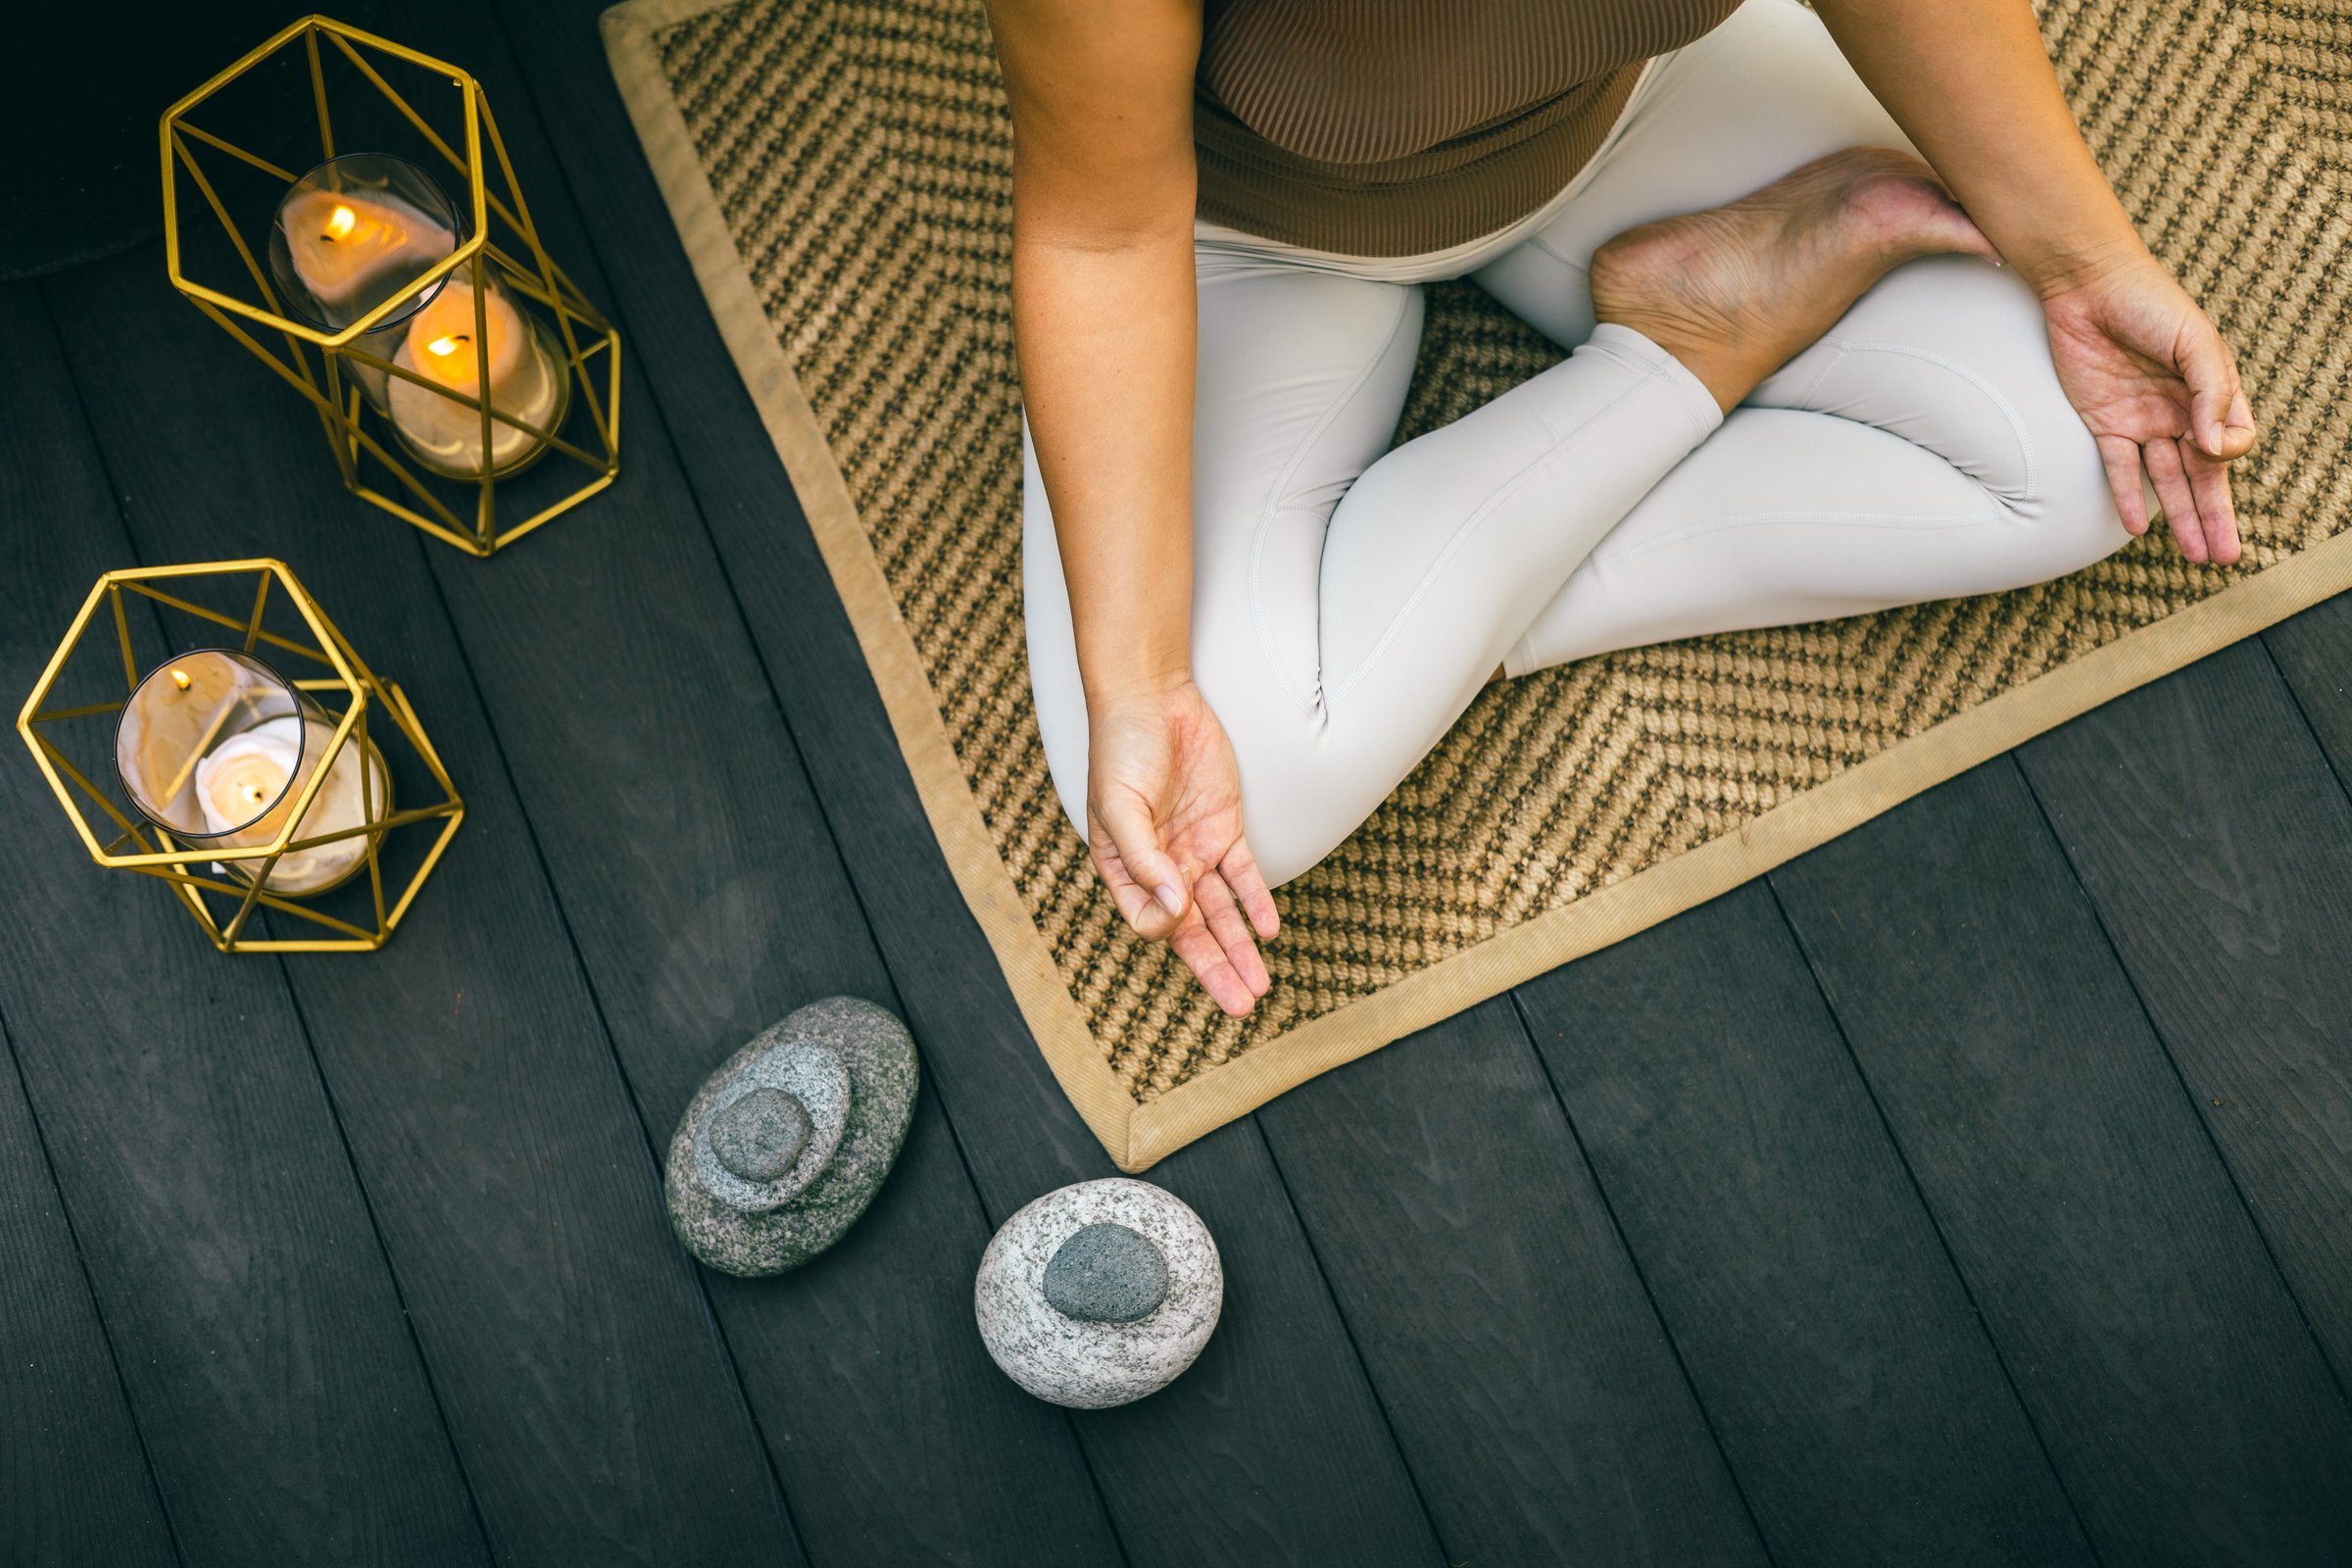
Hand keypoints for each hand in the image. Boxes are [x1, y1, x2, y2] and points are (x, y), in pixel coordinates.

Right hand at [1085, 680, 1279, 1016]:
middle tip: (1241, 1007)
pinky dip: (1257, 903)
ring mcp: (1195, 851)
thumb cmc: (1121, 750)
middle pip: (1191, 932)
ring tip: (1260, 987)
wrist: (1151, 699)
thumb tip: (1174, 908)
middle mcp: (1161, 869)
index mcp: (1124, 869)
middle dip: (1217, 970)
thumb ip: (1145, 859)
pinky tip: (1270, 932)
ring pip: (1222, 914)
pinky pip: (1244, 876)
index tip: (1181, 915)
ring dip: (1241, 949)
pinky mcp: (1224, 830)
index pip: (1149, 919)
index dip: (1168, 927)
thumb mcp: (1120, 805)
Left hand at [2036, 250, 2256, 564]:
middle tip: (2224, 559)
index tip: (2211, 450)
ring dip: (2181, 519)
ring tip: (2194, 558)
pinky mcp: (2104, 423)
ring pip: (2166, 481)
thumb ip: (2211, 392)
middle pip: (2203, 476)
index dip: (2226, 455)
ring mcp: (2143, 420)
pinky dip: (2127, 497)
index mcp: (2212, 392)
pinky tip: (2136, 528)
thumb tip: (2215, 448)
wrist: (2087, 286)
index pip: (2232, 442)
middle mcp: (2181, 412)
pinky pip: (2119, 468)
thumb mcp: (2193, 342)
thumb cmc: (2150, 303)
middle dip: (2215, 518)